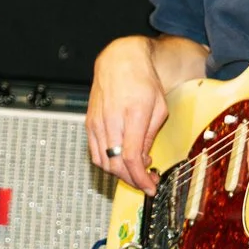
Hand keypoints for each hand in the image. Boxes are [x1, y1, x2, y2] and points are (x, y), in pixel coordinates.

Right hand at [86, 35, 168, 193]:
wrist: (120, 61)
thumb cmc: (142, 80)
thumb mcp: (159, 107)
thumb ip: (150, 136)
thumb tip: (143, 160)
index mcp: (133, 115)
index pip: (131, 158)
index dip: (140, 178)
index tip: (149, 186)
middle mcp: (111, 120)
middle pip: (116, 164)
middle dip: (132, 180)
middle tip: (145, 182)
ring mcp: (97, 123)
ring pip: (103, 162)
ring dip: (119, 173)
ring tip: (134, 170)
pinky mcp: (89, 124)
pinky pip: (94, 153)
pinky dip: (106, 163)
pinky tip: (119, 160)